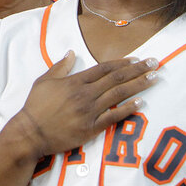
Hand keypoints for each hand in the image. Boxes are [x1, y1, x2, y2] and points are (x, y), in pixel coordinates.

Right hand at [15, 51, 158, 157]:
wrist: (31, 132)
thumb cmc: (36, 106)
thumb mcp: (44, 81)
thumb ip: (60, 66)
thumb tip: (71, 53)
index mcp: (75, 81)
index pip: (103, 68)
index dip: (121, 63)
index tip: (136, 59)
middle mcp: (85, 94)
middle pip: (116, 78)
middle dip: (137, 70)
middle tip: (154, 63)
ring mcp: (90, 111)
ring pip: (119, 95)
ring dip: (139, 85)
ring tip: (154, 78)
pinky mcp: (91, 128)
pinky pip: (114, 117)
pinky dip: (128, 109)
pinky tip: (140, 104)